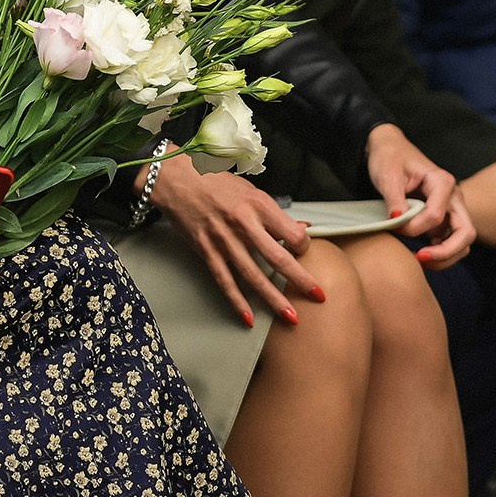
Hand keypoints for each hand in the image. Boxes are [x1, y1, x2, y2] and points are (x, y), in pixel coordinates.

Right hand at [153, 157, 324, 326]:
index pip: (292, 233)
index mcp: (258, 205)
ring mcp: (223, 240)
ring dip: (274, 298)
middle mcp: (243, 223)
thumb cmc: (214, 181)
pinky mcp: (206, 251)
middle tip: (319, 295)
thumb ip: (275, 213)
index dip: (304, 246)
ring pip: (253, 275)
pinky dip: (237, 301)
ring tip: (291, 316)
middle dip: (301, 280)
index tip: (305, 251)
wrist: (176, 179)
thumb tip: (301, 227)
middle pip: (278, 258)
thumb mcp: (250, 190)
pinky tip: (249, 317)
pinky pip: (225, 280)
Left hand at [366, 123, 473, 268]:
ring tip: (420, 260)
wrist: (390, 150)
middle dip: (446, 252)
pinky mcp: (445, 218)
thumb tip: (398, 219)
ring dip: (446, 257)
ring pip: (462, 242)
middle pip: (466, 233)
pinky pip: (451, 241)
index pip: (436, 215)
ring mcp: (452, 209)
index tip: (394, 227)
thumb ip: (394, 198)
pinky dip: (441, 253)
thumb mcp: (387, 175)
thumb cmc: (389, 158)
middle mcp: (453, 197)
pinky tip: (421, 255)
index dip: (415, 227)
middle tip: (420, 258)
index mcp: (443, 182)